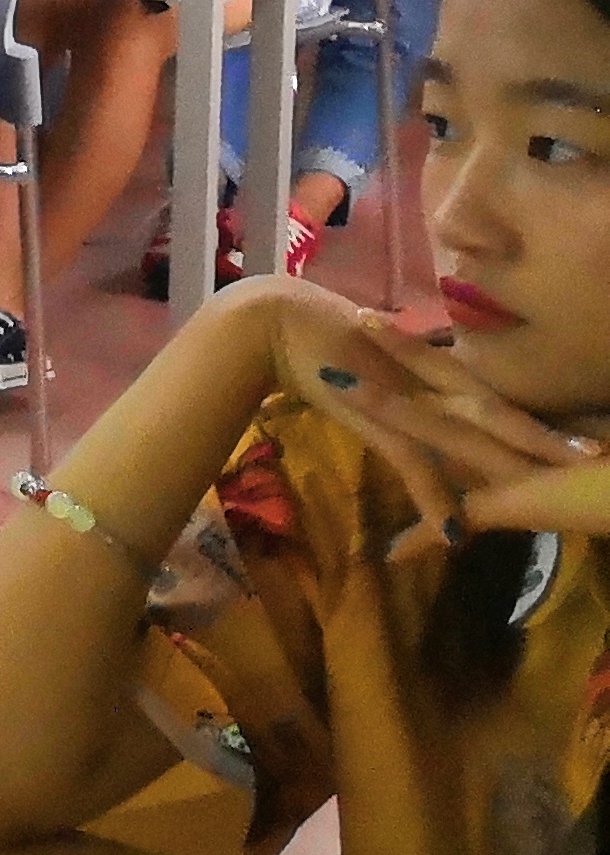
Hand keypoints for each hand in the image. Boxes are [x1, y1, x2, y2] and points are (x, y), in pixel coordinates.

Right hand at [253, 284, 607, 542]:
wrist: (277, 322)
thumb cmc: (322, 339)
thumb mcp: (373, 364)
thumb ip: (402, 381)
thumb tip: (424, 399)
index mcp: (433, 369)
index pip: (500, 399)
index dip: (541, 421)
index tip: (584, 438)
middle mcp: (430, 382)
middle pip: (502, 416)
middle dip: (548, 441)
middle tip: (593, 457)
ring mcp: (406, 401)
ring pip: (472, 439)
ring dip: (512, 465)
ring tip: (552, 481)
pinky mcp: (375, 419)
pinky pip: (413, 467)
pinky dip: (432, 499)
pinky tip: (454, 531)